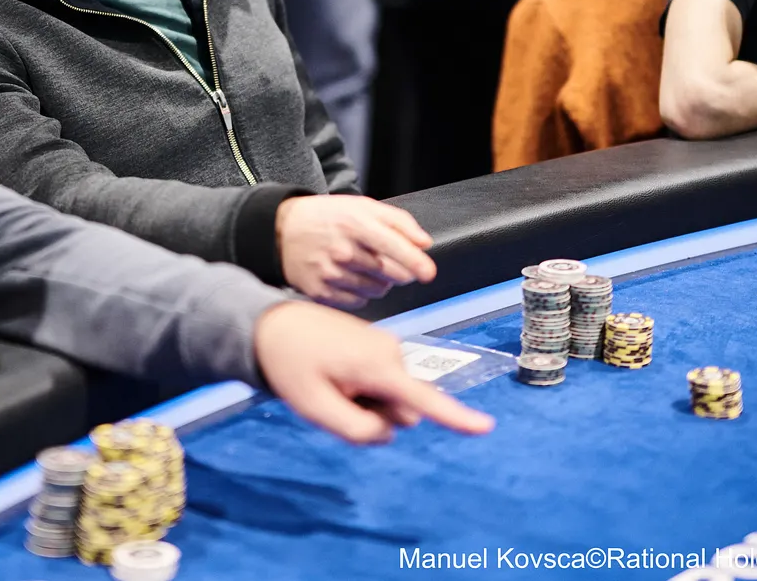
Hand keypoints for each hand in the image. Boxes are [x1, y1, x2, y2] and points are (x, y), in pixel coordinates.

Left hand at [253, 302, 494, 444]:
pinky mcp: (379, 345)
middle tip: (334, 398)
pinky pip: (382, 382)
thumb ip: (356, 430)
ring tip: (332, 383)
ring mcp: (387, 346)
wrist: (271, 324)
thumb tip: (388, 432)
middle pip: (403, 409)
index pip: (422, 399)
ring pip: (392, 397)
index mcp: (377, 367)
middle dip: (376, 414)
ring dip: (367, 401)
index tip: (485, 427)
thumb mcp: (316, 408)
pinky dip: (363, 387)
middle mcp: (391, 352)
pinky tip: (335, 374)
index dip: (455, 417)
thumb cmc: (291, 366)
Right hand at [276, 195, 435, 308]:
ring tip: (363, 267)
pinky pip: (358, 302)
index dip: (417, 262)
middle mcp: (343, 251)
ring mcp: (331, 274)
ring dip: (379, 282)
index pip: (395, 247)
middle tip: (387, 261)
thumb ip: (398, 221)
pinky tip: (349, 278)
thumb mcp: (361, 206)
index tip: (428, 273)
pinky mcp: (321, 292)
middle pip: (392, 274)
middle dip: (398, 271)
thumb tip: (424, 243)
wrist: (281, 230)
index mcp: (356, 224)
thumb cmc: (326, 217)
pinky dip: (360, 293)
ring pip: (377, 290)